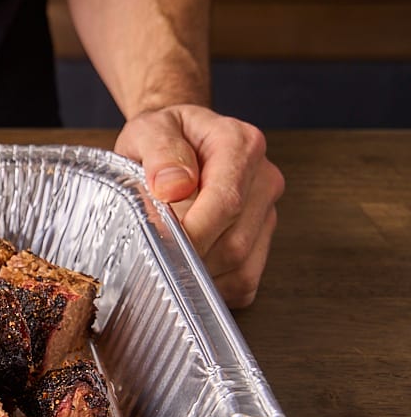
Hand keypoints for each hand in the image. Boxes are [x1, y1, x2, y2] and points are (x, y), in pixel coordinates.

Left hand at [114, 105, 284, 307]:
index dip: (192, 232)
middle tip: (151, 255)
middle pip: (234, 241)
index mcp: (240, 144)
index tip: (160, 244)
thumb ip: (159, 151)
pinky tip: (186, 272)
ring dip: (199, 277)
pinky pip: (244, 282)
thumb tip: (172, 186)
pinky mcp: (263, 240)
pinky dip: (212, 287)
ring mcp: (267, 212)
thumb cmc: (162, 135)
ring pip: (241, 267)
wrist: (175, 139)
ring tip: (165, 259)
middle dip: (189, 258)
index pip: (226, 202)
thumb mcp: (148, 129)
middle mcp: (263, 179)